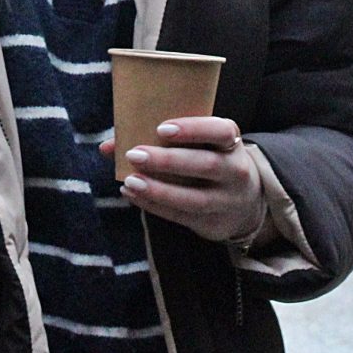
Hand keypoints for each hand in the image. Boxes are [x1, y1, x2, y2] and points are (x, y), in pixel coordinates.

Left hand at [104, 116, 264, 244]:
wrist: (244, 202)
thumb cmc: (207, 160)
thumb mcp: (198, 145)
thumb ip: (157, 139)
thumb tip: (107, 146)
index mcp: (231, 142)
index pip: (220, 131)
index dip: (193, 129)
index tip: (161, 129)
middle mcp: (235, 171)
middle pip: (206, 165)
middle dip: (168, 161)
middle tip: (134, 154)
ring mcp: (227, 200)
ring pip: (194, 198)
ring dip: (159, 190)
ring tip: (130, 181)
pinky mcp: (213, 223)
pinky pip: (182, 216)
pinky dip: (155, 206)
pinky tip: (133, 195)